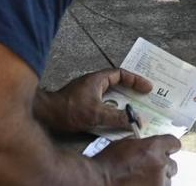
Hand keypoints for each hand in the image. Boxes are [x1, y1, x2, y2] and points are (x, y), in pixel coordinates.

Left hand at [36, 68, 150, 136]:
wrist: (48, 116)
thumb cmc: (69, 109)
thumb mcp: (97, 113)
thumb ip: (117, 117)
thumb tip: (135, 121)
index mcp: (97, 79)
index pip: (121, 74)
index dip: (135, 80)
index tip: (148, 87)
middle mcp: (94, 84)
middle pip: (117, 84)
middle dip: (132, 91)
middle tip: (145, 98)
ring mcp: (88, 94)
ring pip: (111, 96)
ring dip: (122, 102)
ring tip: (135, 110)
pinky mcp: (84, 104)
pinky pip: (104, 104)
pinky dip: (113, 110)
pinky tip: (118, 120)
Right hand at [92, 134, 180, 183]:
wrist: (101, 180)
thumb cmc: (109, 162)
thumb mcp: (125, 144)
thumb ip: (142, 145)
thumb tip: (148, 146)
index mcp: (153, 147)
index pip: (174, 143)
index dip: (170, 146)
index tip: (169, 149)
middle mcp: (160, 164)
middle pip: (173, 165)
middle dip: (163, 166)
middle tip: (150, 168)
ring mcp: (159, 182)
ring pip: (167, 180)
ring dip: (159, 179)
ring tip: (143, 180)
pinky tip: (140, 184)